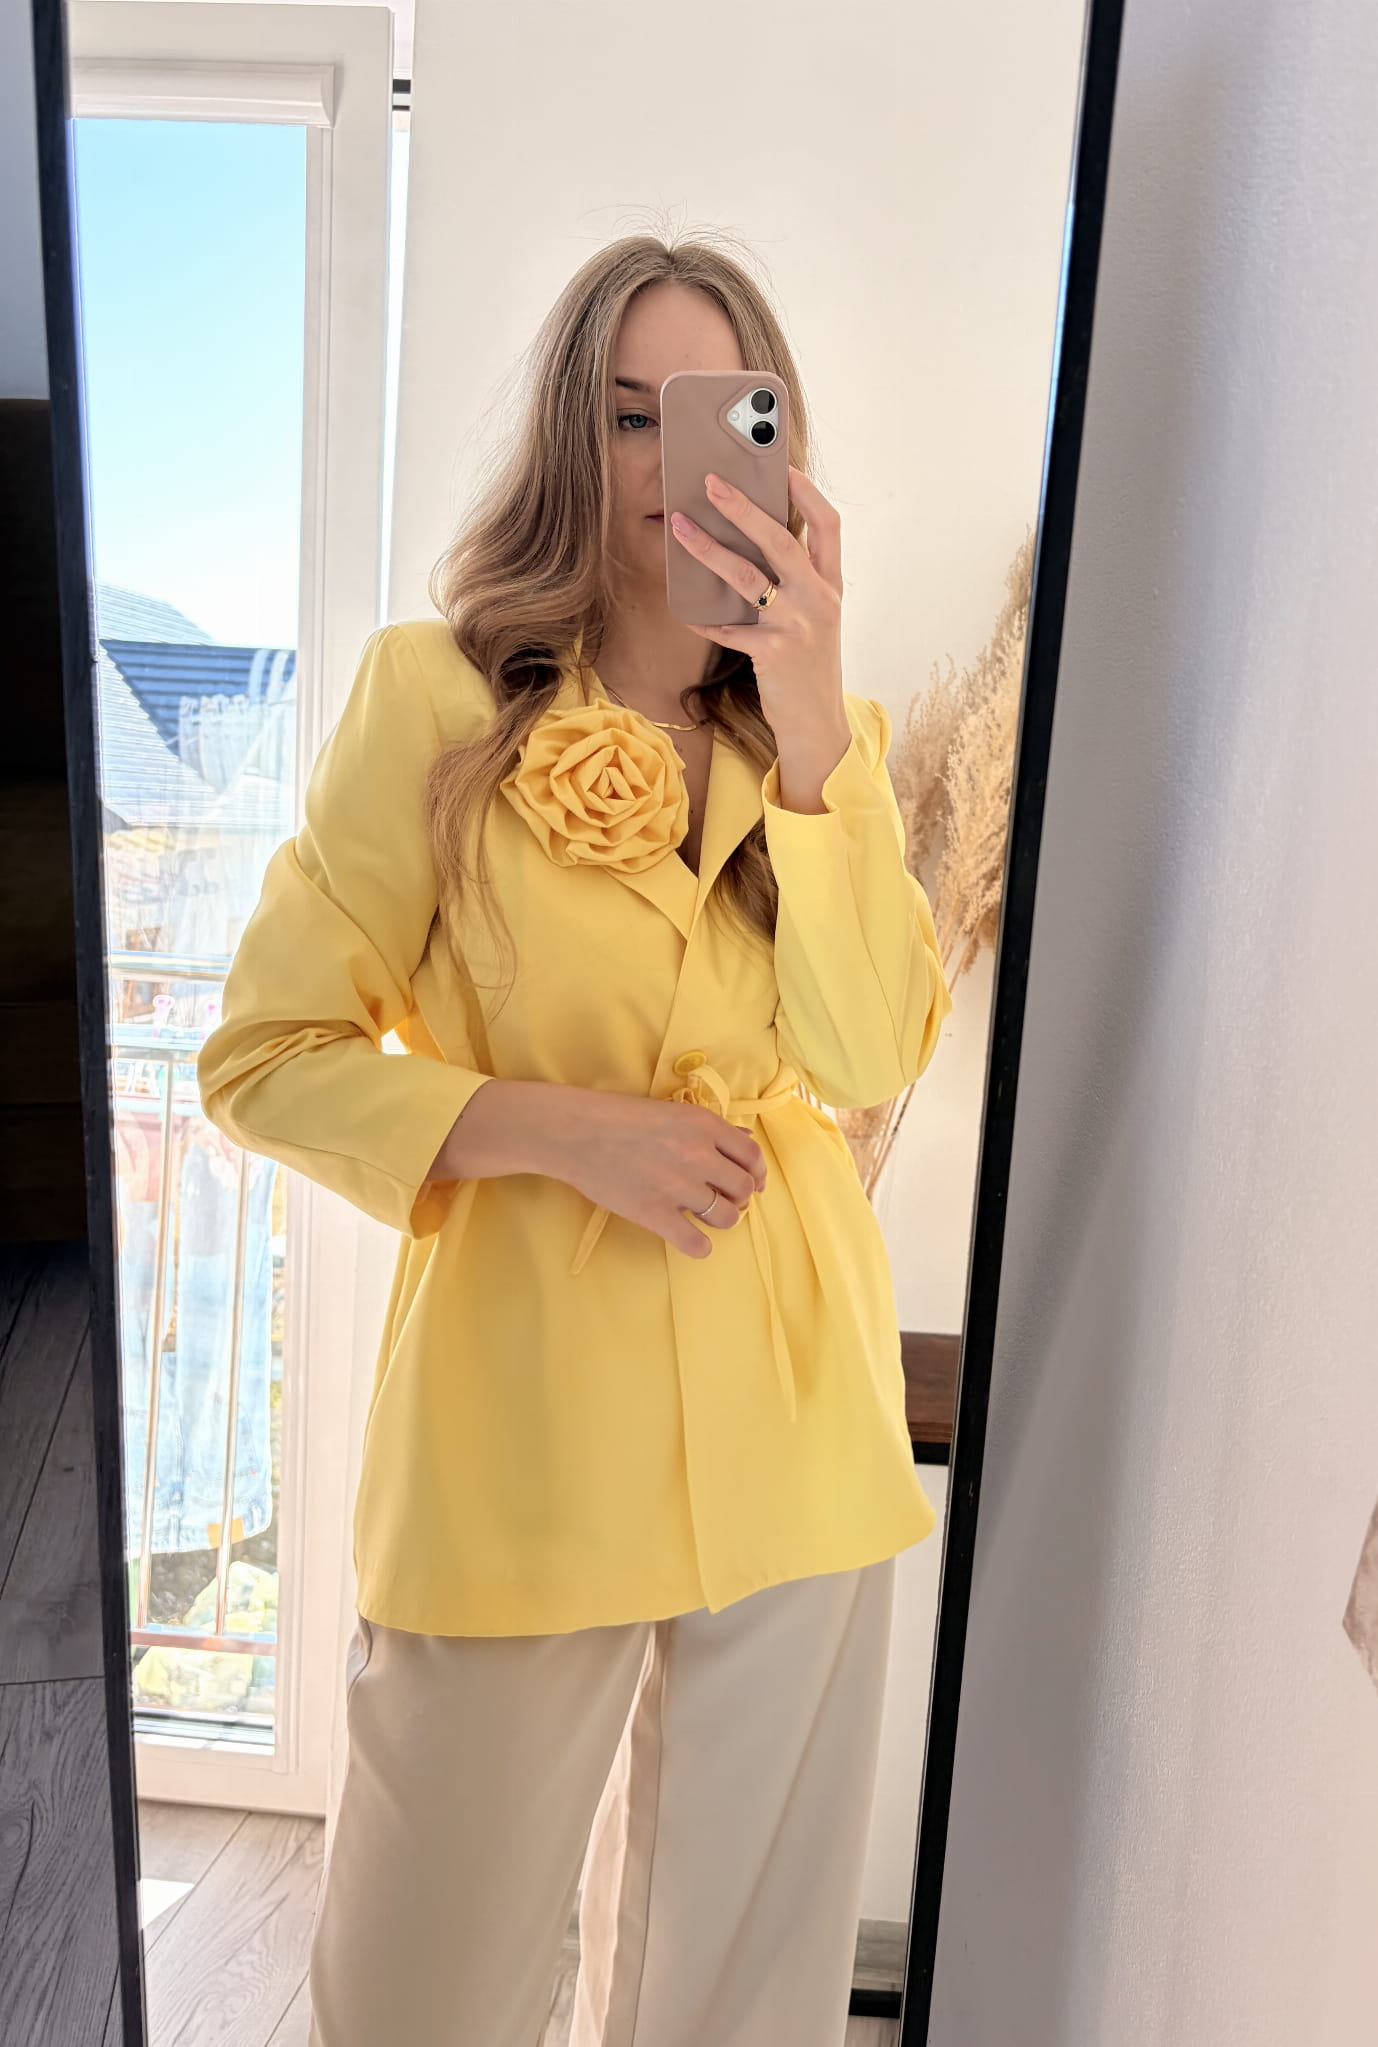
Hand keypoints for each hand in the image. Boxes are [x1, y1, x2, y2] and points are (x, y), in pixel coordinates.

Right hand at [429, 1078, 766, 1259]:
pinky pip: (696, 1243)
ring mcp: (676, 1186)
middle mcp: (697, 1155)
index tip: (751, 1182)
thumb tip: (746, 1143)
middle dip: (739, 1197)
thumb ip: (711, 1129)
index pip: (752, 1156)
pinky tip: (692, 1238)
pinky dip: (700, 1246)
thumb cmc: (620, 1116)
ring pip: (726, 1217)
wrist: (575, 1131)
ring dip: (722, 1219)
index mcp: (704, 1125)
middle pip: (743, 1189)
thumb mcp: (672, 1111)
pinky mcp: (654, 1213)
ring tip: (707, 1215)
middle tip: (724, 1198)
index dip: (757, 1173)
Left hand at [668, 465, 849, 758]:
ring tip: (679, 528)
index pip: (827, 526)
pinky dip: (705, 620)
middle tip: (711, 483)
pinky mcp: (774, 653)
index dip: (806, 492)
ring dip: (708, 550)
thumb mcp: (816, 619)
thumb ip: (795, 584)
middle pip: (781, 540)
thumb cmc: (809, 667)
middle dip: (744, 507)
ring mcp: (797, 626)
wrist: (817, 724)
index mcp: (831, 585)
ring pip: (747, 577)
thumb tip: (752, 546)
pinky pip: (729, 629)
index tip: (781, 465)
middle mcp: (818, 600)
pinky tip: (687, 613)